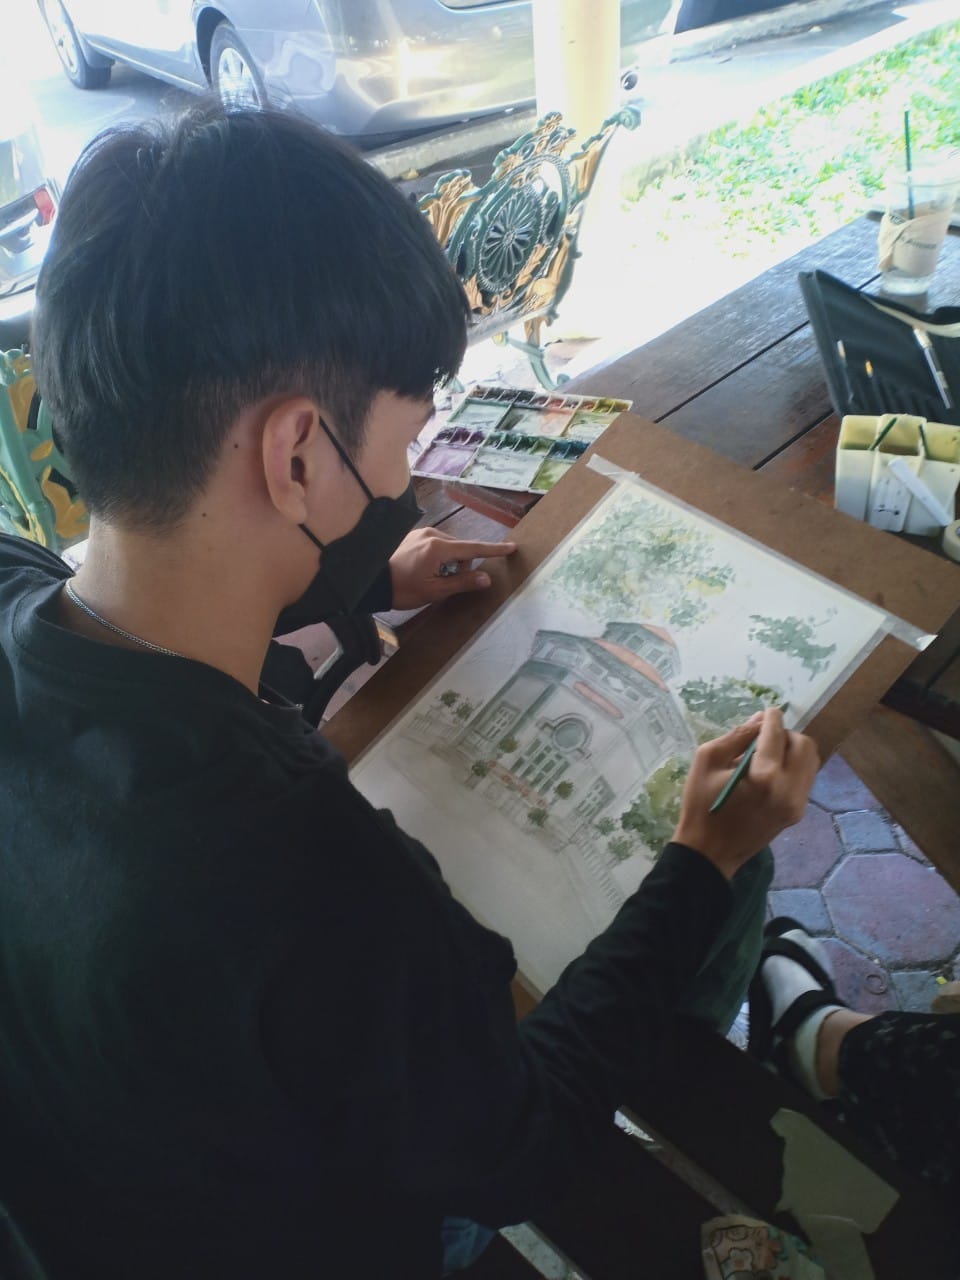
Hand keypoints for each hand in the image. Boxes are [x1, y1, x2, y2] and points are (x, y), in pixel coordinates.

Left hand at [388, 528, 516, 610]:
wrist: (372, 582)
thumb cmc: (403, 590)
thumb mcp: (434, 591)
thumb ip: (462, 583)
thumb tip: (486, 579)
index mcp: (438, 547)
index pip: (473, 548)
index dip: (493, 550)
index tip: (511, 547)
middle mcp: (432, 534)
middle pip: (461, 549)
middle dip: (462, 565)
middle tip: (446, 584)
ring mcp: (422, 533)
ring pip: (449, 547)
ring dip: (450, 562)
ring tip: (432, 578)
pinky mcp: (414, 535)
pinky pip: (437, 545)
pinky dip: (440, 557)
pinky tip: (425, 570)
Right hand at [672, 708, 818, 879]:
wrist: (709, 852)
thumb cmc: (700, 805)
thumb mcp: (707, 761)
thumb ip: (736, 737)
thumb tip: (759, 720)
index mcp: (764, 776)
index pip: (776, 734)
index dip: (771, 718)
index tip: (767, 711)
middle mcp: (789, 789)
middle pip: (804, 745)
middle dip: (786, 734)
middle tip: (765, 737)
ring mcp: (797, 803)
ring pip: (811, 762)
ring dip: (793, 750)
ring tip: (769, 754)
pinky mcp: (797, 813)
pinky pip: (805, 779)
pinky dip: (793, 767)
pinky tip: (771, 772)